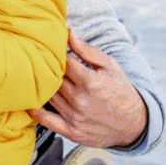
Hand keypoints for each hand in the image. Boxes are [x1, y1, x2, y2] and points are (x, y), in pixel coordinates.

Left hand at [29, 28, 147, 148]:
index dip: (55, 54)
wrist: (134, 124)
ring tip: (37, 77)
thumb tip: (68, 32)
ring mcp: (75, 118)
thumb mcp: (110, 66)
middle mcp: (81, 100)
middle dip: (47, 68)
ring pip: (47, 96)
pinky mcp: (71, 131)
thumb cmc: (121, 91)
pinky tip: (31, 101)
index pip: (62, 62)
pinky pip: (46, 120)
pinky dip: (35, 110)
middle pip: (53, 79)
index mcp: (91, 82)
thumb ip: (87, 50)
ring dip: (41, 86)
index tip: (52, 49)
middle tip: (41, 61)